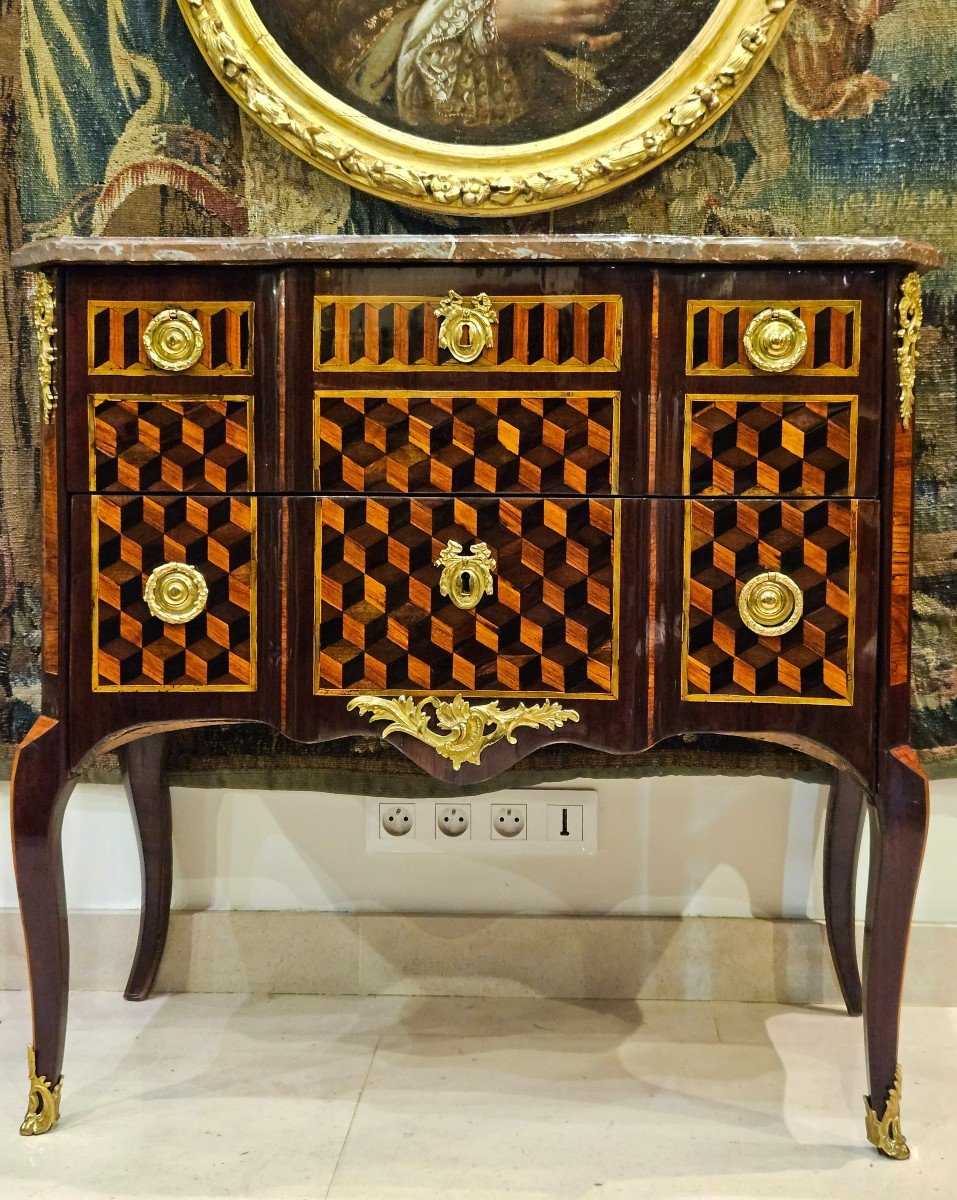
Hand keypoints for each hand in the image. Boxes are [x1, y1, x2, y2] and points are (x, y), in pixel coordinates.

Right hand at [495, 0, 619, 48]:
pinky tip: (617, 35)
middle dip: (614, 0)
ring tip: (616, 3)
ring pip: (601, 22)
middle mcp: (570, 16)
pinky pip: (590, 44)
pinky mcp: (564, 39)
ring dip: (612, 11)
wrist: (502, 19)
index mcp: (566, 0)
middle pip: (604, 7)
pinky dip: (605, 41)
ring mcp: (568, 30)